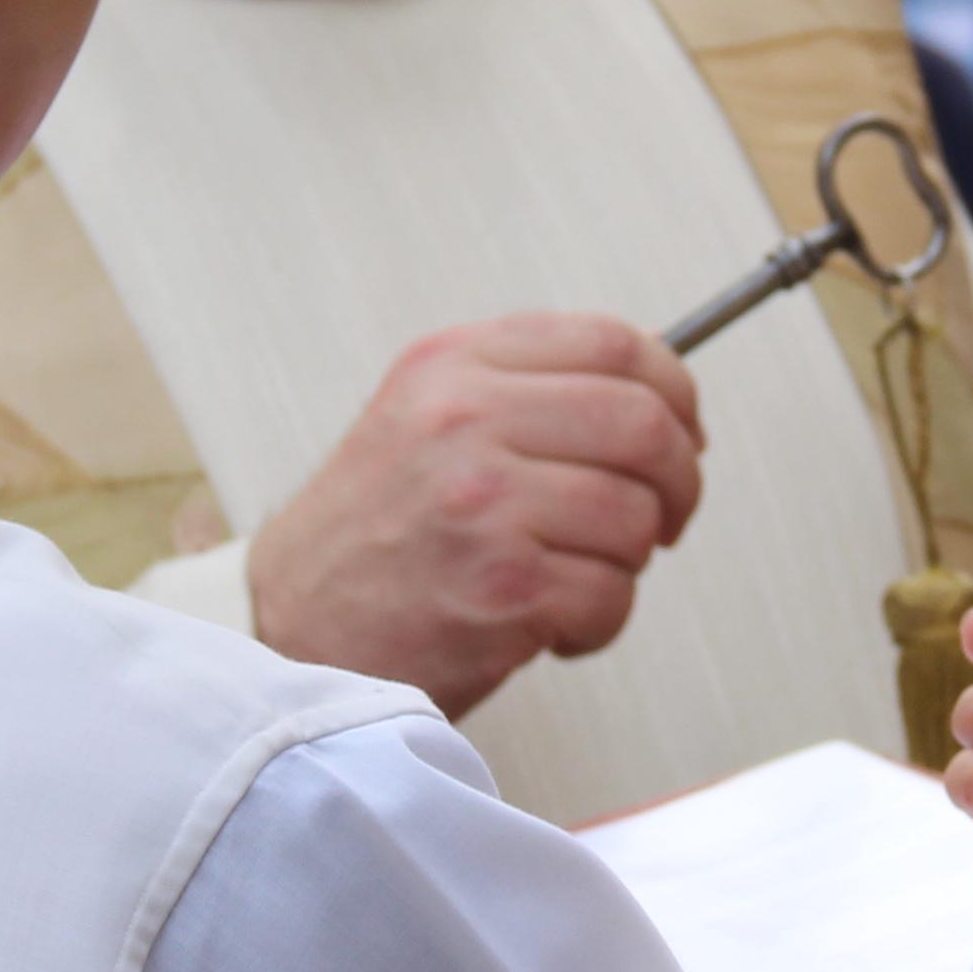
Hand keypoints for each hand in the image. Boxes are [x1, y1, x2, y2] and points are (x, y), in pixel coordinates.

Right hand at [247, 315, 706, 716]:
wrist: (288, 629)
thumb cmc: (369, 537)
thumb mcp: (424, 418)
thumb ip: (524, 389)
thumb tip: (658, 395)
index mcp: (453, 365)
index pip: (613, 342)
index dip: (674, 389)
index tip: (684, 430)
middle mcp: (463, 420)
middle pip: (643, 423)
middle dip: (678, 480)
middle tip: (664, 516)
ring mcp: (482, 502)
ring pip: (635, 517)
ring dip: (629, 562)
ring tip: (577, 577)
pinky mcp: (500, 587)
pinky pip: (612, 595)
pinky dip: (599, 623)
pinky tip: (551, 625)